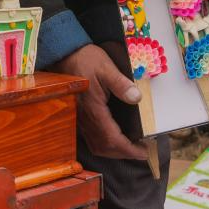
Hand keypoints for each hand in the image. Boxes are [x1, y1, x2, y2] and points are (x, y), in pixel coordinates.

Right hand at [53, 43, 150, 159]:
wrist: (65, 55)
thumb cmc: (85, 60)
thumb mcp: (106, 68)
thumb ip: (121, 84)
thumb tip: (136, 97)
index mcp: (93, 108)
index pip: (112, 139)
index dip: (129, 149)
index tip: (144, 152)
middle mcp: (84, 118)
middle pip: (104, 147)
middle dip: (123, 153)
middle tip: (140, 151)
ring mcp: (80, 117)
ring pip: (96, 144)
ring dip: (113, 150)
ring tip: (129, 147)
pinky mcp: (78, 115)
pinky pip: (90, 137)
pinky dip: (104, 143)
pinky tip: (112, 137)